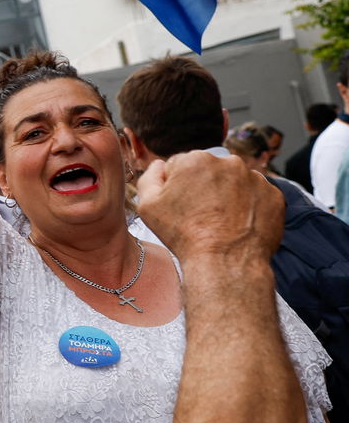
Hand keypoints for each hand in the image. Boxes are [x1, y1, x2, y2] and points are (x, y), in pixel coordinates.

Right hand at [136, 151, 283, 263]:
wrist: (226, 262)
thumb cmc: (184, 235)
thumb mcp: (148, 206)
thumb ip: (149, 177)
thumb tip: (159, 165)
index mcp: (195, 159)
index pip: (181, 166)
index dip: (176, 187)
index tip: (181, 206)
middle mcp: (228, 162)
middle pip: (210, 171)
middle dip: (205, 187)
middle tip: (201, 215)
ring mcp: (255, 178)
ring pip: (235, 182)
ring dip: (228, 195)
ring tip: (221, 222)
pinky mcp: (274, 195)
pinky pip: (257, 196)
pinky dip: (249, 206)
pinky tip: (239, 224)